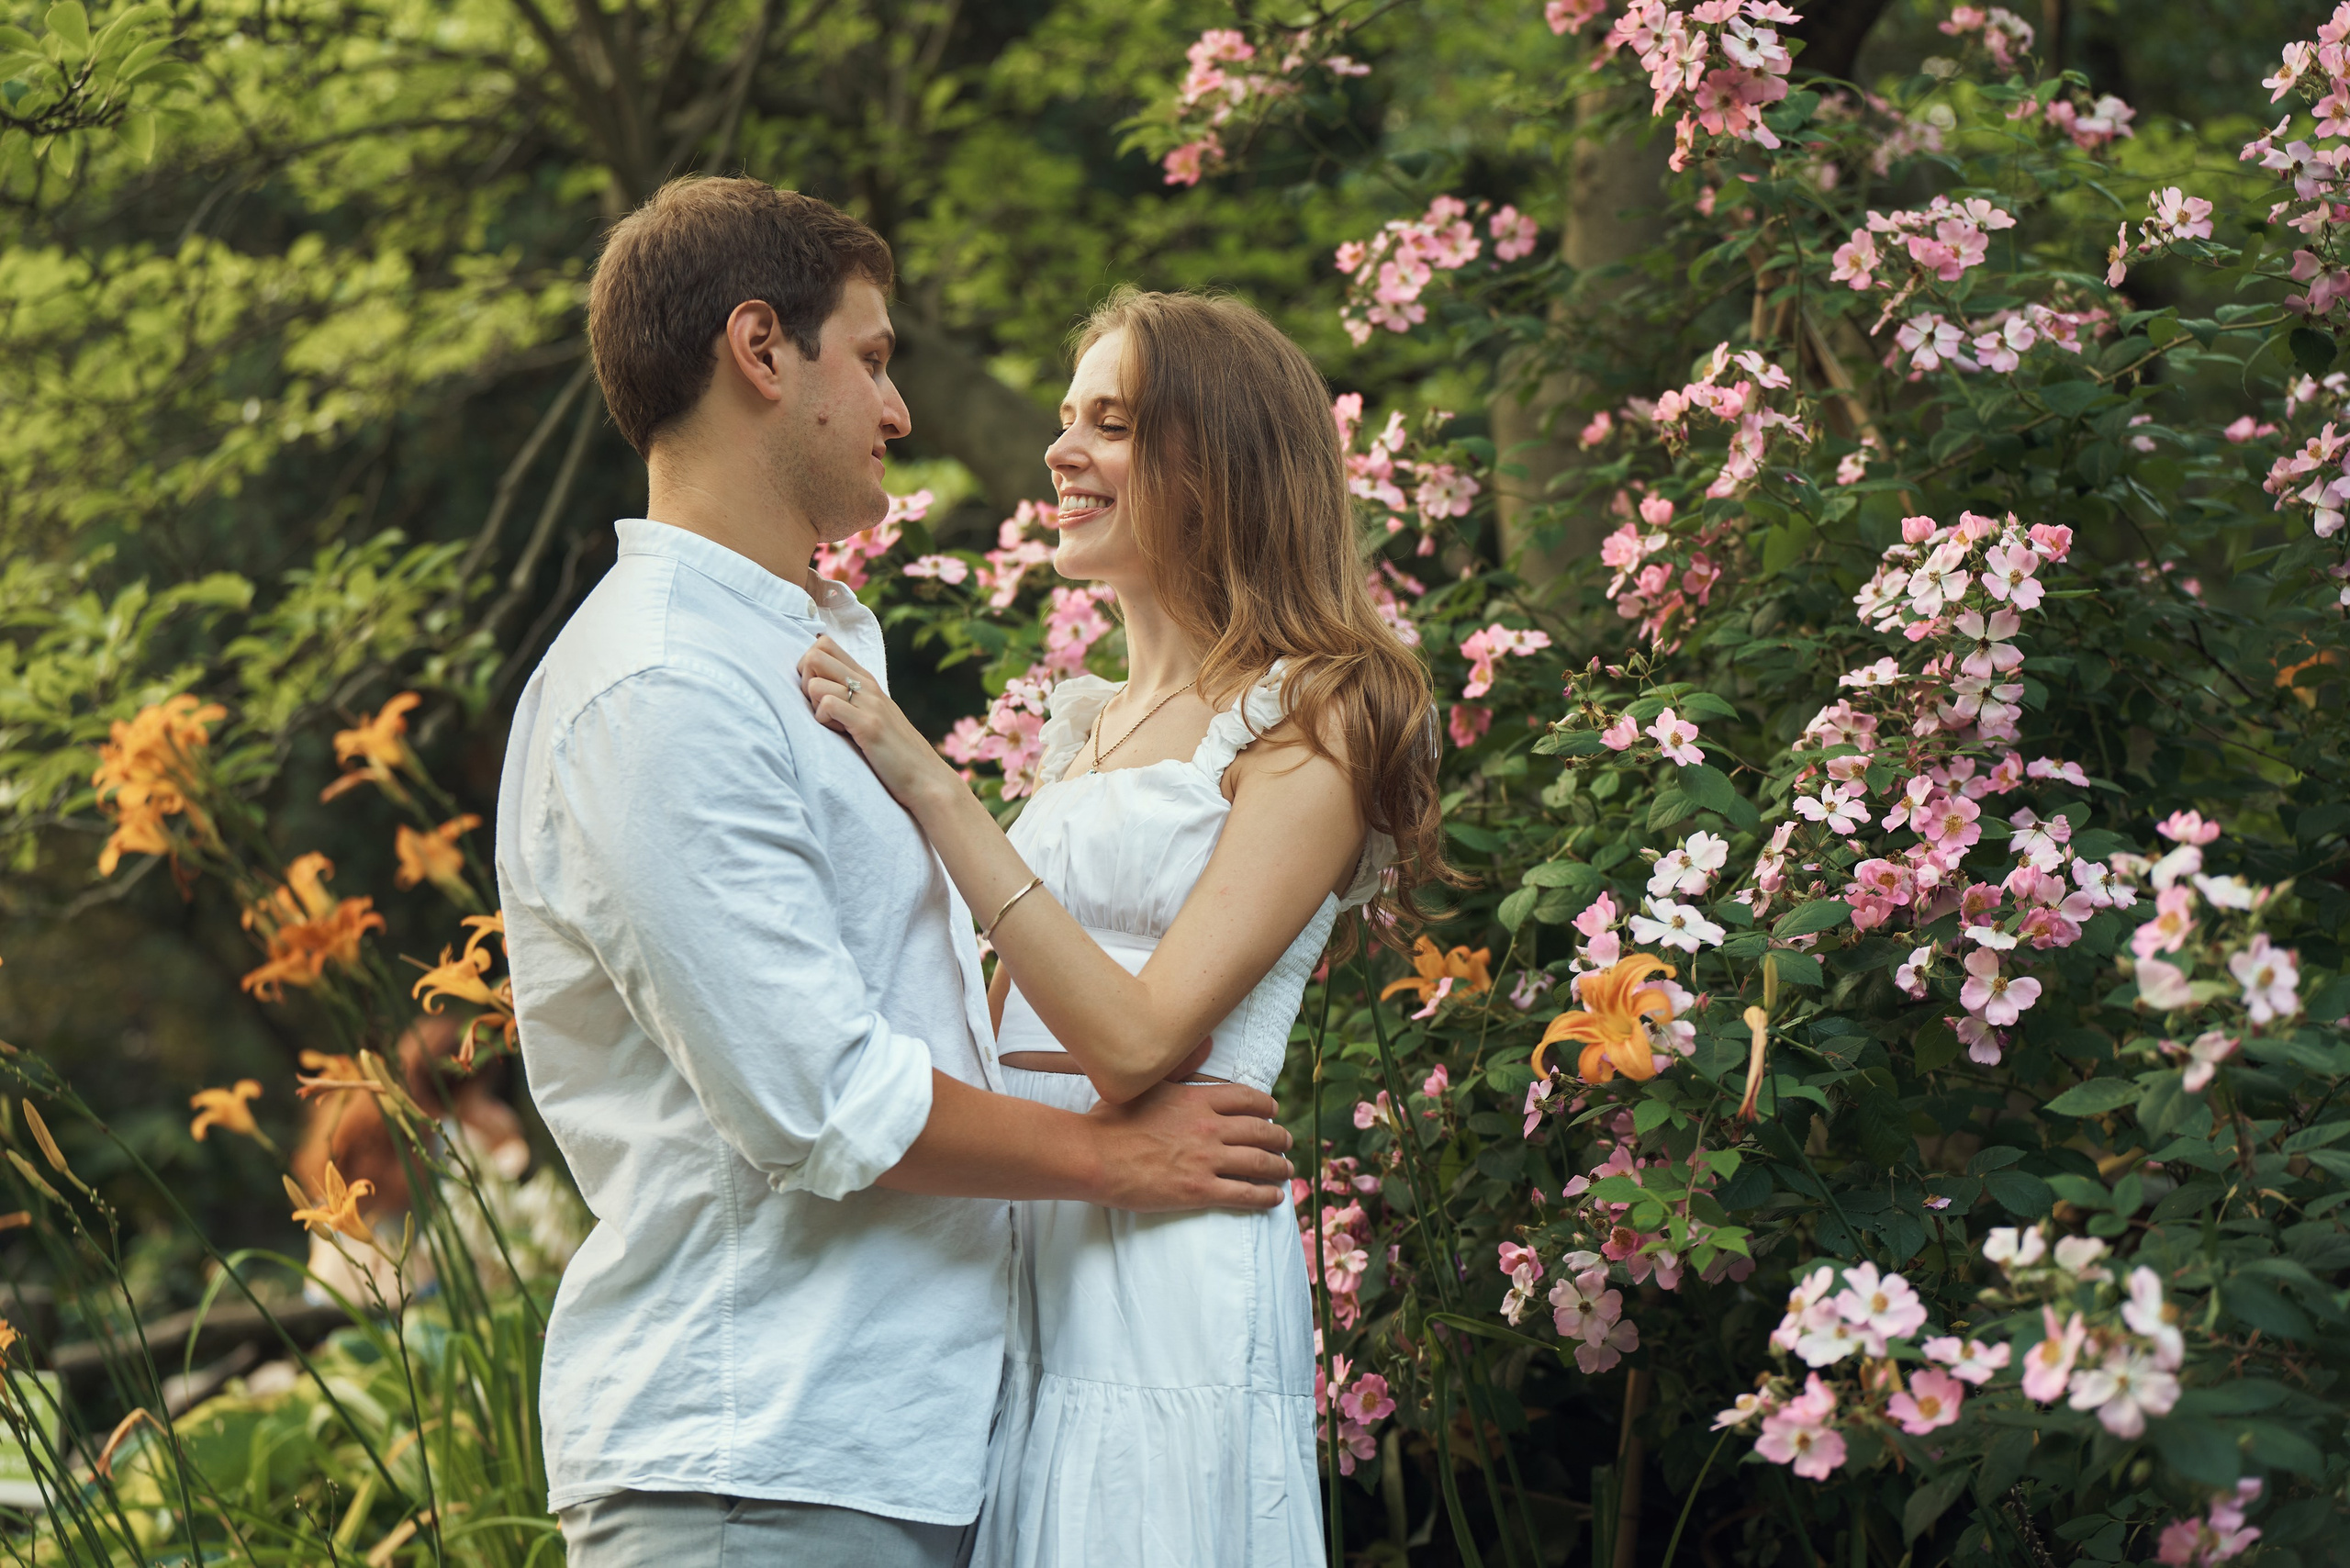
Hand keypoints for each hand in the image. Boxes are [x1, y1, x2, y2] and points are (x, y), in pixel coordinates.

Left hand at [797, 634, 959, 812]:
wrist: (926, 778)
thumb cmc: (895, 751)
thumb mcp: (874, 714)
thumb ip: (852, 697)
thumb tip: (817, 687)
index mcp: (867, 680)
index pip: (824, 645)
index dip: (809, 665)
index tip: (817, 690)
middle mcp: (868, 685)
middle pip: (815, 655)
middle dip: (804, 680)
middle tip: (816, 705)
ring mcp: (870, 703)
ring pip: (815, 683)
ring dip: (813, 706)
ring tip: (831, 724)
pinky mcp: (868, 725)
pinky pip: (827, 705)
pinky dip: (823, 721)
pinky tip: (838, 733)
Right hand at [1086, 1080, 1292, 1212]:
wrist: (1094, 1155)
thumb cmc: (1112, 1119)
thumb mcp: (1148, 1083)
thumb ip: (1182, 1066)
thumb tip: (1207, 1043)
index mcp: (1197, 1099)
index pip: (1247, 1099)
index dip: (1266, 1106)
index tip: (1273, 1111)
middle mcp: (1209, 1127)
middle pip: (1260, 1131)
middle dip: (1279, 1137)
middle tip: (1287, 1143)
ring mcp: (1206, 1159)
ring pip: (1259, 1162)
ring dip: (1279, 1167)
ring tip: (1287, 1170)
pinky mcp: (1200, 1190)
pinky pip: (1245, 1193)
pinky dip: (1265, 1196)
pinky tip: (1274, 1197)